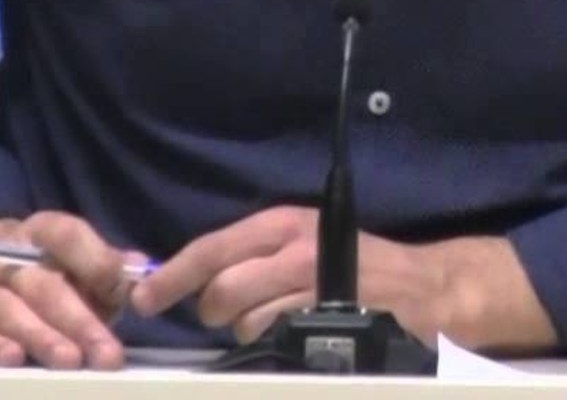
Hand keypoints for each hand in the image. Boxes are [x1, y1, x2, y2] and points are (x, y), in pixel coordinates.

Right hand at [0, 212, 144, 368]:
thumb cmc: (35, 270)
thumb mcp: (67, 257)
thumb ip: (103, 265)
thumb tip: (140, 271)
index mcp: (39, 232)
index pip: (67, 235)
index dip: (94, 259)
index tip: (120, 289)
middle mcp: (6, 257)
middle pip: (44, 286)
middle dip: (79, 321)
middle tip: (106, 354)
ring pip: (10, 312)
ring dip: (42, 338)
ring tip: (71, 361)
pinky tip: (13, 360)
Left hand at [129, 205, 556, 353]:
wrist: (424, 287)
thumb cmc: (358, 260)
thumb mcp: (306, 237)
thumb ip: (256, 252)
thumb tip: (195, 278)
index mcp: (283, 223)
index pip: (211, 248)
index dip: (171, 276)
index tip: (142, 297)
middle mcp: (293, 249)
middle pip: (218, 289)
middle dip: (214, 309)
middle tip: (236, 310)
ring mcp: (311, 287)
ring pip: (243, 323)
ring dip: (248, 330)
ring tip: (280, 319)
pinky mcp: (325, 322)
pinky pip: (274, 342)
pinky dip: (274, 344)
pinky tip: (296, 335)